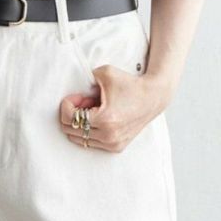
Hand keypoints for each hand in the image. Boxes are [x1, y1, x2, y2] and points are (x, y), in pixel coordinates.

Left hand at [58, 63, 172, 152]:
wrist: (153, 97)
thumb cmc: (130, 85)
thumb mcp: (105, 73)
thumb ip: (85, 78)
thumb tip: (75, 94)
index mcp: (104, 119)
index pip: (68, 118)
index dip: (67, 104)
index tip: (77, 95)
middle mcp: (108, 136)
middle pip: (70, 130)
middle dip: (72, 114)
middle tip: (84, 102)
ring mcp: (112, 144)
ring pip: (79, 139)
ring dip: (80, 123)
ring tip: (92, 110)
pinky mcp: (116, 147)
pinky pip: (91, 143)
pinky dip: (89, 131)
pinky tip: (99, 118)